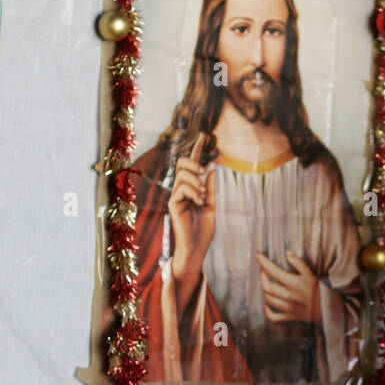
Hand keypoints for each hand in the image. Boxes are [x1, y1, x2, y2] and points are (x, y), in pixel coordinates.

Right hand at [169, 133, 215, 281]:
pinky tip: (198, 202)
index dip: (198, 150)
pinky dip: (193, 191)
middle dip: (193, 162)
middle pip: (182, 163)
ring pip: (183, 174)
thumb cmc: (203, 231)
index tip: (204, 135)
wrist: (196, 249)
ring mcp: (175, 196)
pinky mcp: (172, 203)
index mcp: (191, 190)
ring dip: (196, 182)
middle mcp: (181, 191)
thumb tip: (211, 168)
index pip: (193, 166)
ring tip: (202, 197)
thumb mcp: (210, 206)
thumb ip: (209, 188)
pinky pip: (182, 187)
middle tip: (203, 172)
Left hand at [258, 250, 319, 323]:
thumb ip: (299, 263)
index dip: (263, 262)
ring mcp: (288, 308)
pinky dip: (267, 311)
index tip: (257, 255)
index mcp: (293, 283)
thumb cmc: (321, 290)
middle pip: (266, 287)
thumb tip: (287, 253)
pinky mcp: (290, 317)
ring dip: (264, 290)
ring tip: (266, 283)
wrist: (329, 311)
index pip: (272, 271)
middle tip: (263, 270)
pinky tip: (266, 305)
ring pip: (268, 300)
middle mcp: (288, 296)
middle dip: (262, 276)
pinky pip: (274, 317)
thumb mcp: (312, 274)